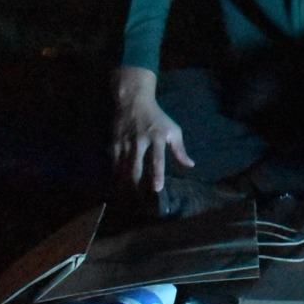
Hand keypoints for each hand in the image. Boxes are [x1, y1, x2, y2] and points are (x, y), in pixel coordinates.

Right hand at [111, 68, 193, 191]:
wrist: (133, 101)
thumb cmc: (157, 117)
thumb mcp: (173, 130)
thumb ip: (180, 149)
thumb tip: (190, 165)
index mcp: (156, 137)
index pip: (157, 159)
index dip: (157, 175)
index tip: (157, 189)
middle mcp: (139, 141)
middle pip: (136, 167)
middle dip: (137, 185)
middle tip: (139, 202)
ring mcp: (125, 143)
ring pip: (122, 168)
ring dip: (124, 184)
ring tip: (127, 200)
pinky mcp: (114, 143)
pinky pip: (114, 163)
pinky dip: (115, 176)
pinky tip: (116, 187)